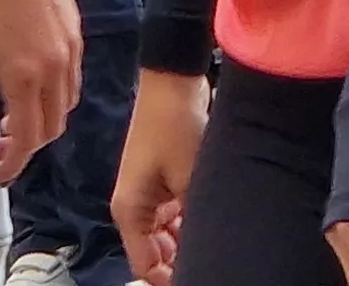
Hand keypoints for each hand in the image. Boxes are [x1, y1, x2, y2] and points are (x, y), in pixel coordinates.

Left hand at [0, 0, 79, 184]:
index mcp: (25, 73)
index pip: (28, 138)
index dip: (13, 163)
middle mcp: (56, 66)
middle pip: (53, 127)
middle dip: (28, 145)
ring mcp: (71, 47)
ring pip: (67, 104)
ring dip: (44, 120)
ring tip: (14, 114)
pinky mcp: (76, 29)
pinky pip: (72, 78)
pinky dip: (55, 94)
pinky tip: (30, 82)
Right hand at [114, 70, 206, 284]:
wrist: (175, 82)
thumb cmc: (175, 128)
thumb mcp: (190, 181)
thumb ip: (195, 222)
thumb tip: (208, 251)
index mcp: (130, 212)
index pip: (145, 266)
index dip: (171, 279)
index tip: (201, 276)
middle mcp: (135, 209)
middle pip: (158, 254)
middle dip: (183, 258)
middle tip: (216, 255)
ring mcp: (150, 196)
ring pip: (170, 236)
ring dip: (191, 238)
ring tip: (218, 234)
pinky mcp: (165, 184)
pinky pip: (177, 216)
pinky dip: (192, 221)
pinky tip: (214, 217)